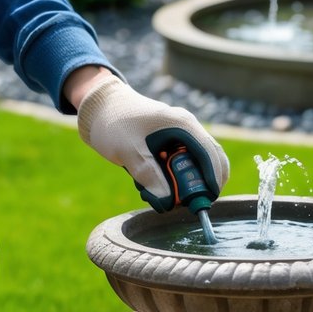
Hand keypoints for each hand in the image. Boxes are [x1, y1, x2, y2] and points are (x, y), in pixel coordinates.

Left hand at [76, 76, 228, 210]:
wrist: (100, 107)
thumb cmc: (114, 123)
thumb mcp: (129, 151)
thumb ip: (148, 176)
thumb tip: (167, 202)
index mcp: (182, 125)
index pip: (210, 154)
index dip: (213, 179)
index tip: (207, 200)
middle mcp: (187, 128)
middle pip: (209, 160)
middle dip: (199, 184)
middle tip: (185, 204)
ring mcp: (180, 135)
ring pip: (195, 164)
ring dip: (183, 183)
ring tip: (158, 194)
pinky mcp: (170, 143)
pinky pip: (181, 164)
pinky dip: (173, 178)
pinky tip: (151, 185)